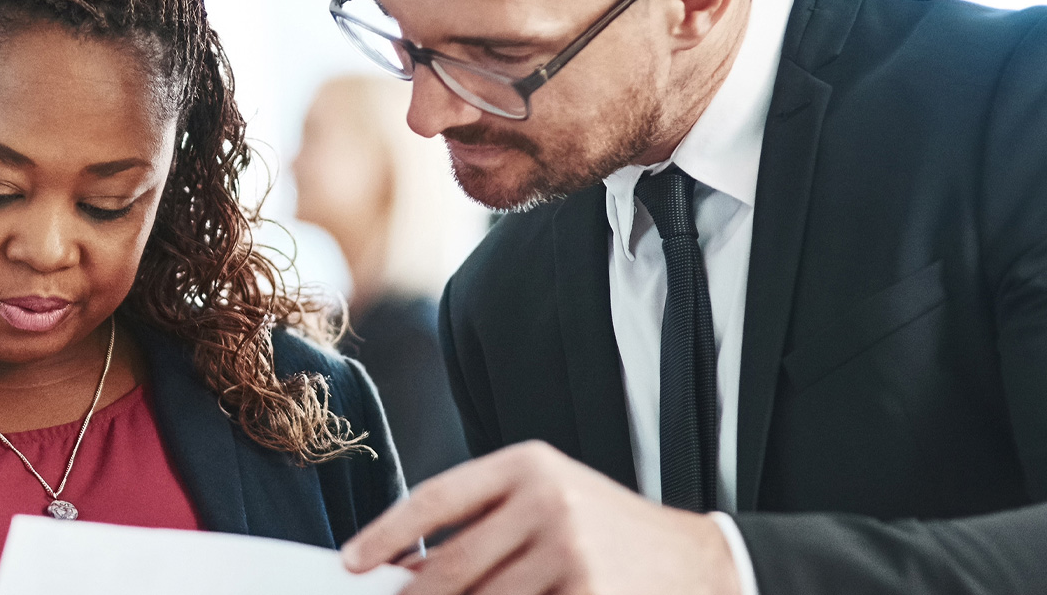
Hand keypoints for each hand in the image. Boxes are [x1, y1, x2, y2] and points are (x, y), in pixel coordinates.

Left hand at [340, 441, 740, 594]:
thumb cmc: (603, 527)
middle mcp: (547, 502)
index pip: (435, 499)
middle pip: (452, 564)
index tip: (351, 562)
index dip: (385, 534)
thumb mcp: (546, 496)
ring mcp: (570, 551)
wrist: (695, 559)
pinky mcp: (588, 593)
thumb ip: (482, 519)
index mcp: (527, 464)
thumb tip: (403, 565)